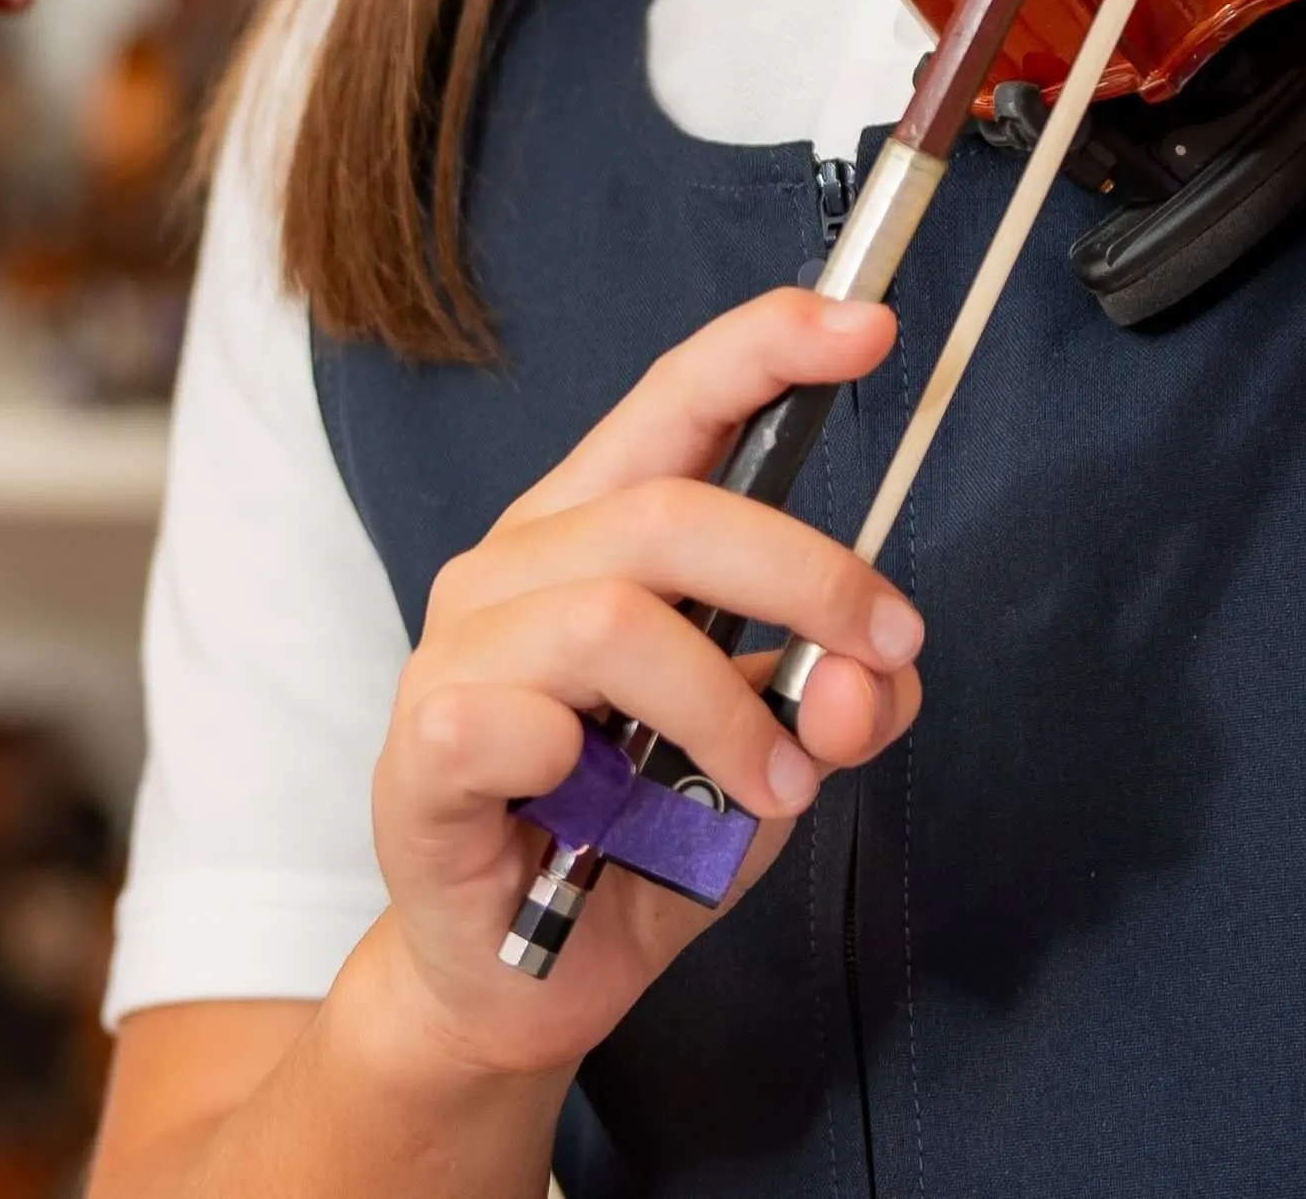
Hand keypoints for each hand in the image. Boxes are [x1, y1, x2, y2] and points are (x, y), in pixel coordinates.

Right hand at [358, 288, 924, 1087]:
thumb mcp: (772, 763)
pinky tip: (610, 815)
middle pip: (668, 510)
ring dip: (725, 708)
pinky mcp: (422, 747)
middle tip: (883, 649)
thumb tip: (871, 675)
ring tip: (773, 790)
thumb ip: (838, 705)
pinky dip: (592, 769)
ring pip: (612, 618)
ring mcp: (458, 652)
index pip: (675, 404)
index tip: (868, 326)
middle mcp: (516, 568)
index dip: (766, 349)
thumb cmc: (631, 845)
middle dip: (804, 572)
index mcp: (594, 535)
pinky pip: (512, 720)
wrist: (512, 980)